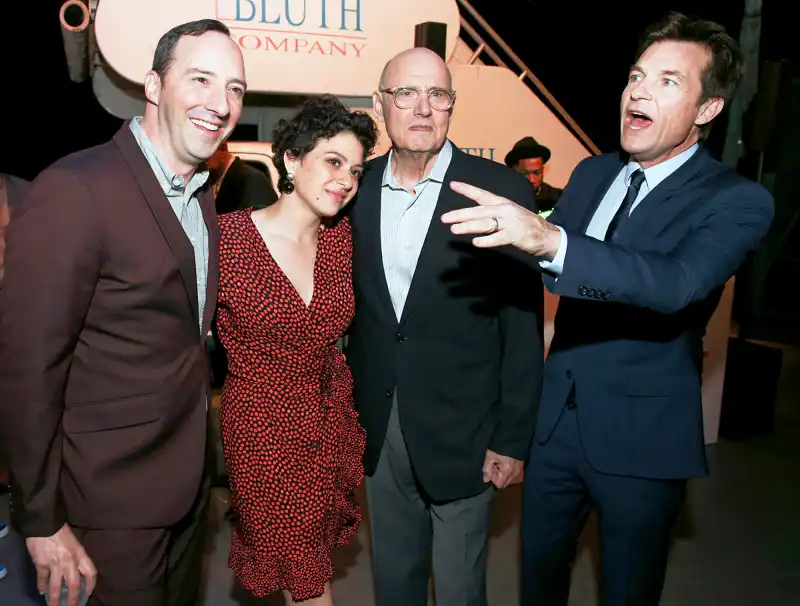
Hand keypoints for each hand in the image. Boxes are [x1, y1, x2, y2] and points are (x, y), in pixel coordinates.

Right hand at [26, 523, 96, 605]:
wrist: (45, 524)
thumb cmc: (62, 531)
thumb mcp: (76, 542)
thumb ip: (78, 556)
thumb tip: (79, 569)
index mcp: (80, 554)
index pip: (90, 572)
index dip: (90, 585)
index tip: (88, 594)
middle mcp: (70, 561)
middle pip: (74, 584)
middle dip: (73, 598)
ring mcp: (55, 564)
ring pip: (57, 586)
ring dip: (55, 599)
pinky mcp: (41, 564)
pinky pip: (43, 579)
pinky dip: (42, 586)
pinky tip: (42, 592)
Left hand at [441, 181, 561, 257]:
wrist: (547, 235)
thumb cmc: (523, 224)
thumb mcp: (507, 213)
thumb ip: (490, 214)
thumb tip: (469, 217)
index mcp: (501, 203)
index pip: (481, 194)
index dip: (467, 189)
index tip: (452, 184)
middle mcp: (504, 209)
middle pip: (478, 211)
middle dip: (460, 214)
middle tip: (444, 218)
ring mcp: (510, 222)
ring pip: (485, 223)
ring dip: (468, 226)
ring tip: (454, 229)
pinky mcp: (515, 235)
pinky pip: (498, 238)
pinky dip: (487, 240)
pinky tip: (475, 242)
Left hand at [482, 449, 523, 489]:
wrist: (514, 436)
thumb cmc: (500, 445)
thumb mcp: (490, 456)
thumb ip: (487, 469)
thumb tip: (486, 480)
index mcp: (507, 471)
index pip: (499, 485)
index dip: (493, 479)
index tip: (491, 470)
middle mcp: (515, 473)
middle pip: (504, 483)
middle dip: (498, 477)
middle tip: (495, 465)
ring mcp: (519, 471)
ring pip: (509, 479)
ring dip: (503, 474)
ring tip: (500, 463)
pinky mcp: (521, 467)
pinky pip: (513, 475)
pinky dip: (508, 471)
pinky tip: (505, 462)